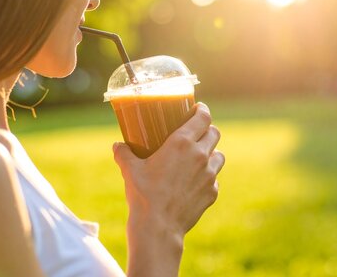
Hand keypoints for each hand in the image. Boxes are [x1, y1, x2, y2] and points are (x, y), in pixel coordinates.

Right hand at [113, 102, 224, 236]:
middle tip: (197, 132)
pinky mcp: (212, 192)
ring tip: (199, 157)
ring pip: (219, 155)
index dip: (203, 110)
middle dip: (208, 129)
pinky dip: (208, 176)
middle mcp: (200, 155)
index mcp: (182, 143)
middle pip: (215, 133)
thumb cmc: (143, 195)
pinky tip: (195, 181)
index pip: (203, 117)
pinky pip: (215, 178)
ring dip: (211, 153)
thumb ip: (124, 154)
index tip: (199, 108)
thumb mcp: (130, 170)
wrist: (158, 227)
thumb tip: (117, 145)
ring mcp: (209, 175)